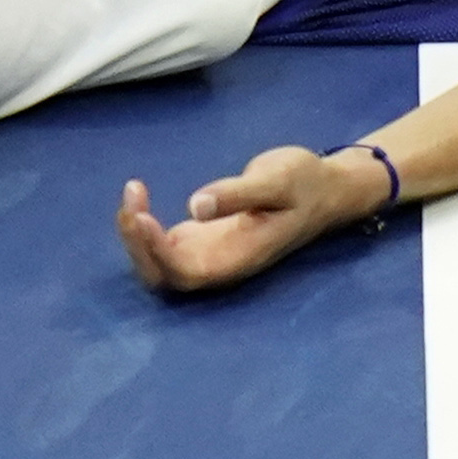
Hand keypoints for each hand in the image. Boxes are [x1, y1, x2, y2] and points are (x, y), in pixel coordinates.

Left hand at [118, 145, 392, 298]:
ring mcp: (209, 253)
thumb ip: (238, 194)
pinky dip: (143, 227)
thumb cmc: (304, 183)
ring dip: (136, 237)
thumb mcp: (276, 181)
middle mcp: (220, 264)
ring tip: (134, 193)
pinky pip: (162, 246)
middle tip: (133, 199)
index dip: (157, 252)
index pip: (186, 273)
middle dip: (138, 245)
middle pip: (164, 277)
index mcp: (238, 258)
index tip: (142, 216)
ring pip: (158, 265)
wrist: (324, 188)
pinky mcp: (203, 238)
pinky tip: (139, 196)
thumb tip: (196, 206)